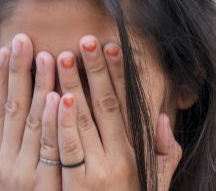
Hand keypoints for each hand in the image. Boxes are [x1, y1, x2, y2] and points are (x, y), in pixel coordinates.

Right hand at [0, 34, 62, 189]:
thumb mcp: (22, 170)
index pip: (1, 108)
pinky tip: (60, 97)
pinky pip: (52, 147)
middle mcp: (8, 162)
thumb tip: (14, 107)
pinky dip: (54, 121)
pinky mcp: (48, 184)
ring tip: (48, 55)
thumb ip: (18, 140)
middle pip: (14, 108)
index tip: (8, 47)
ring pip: (33, 122)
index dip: (4, 77)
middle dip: (19, 71)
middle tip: (24, 38)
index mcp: (2, 156)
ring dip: (40, 86)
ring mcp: (26, 174)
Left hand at [55, 36, 182, 190]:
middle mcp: (116, 160)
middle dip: (92, 71)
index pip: (124, 105)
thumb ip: (163, 154)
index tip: (111, 46)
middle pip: (102, 106)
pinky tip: (52, 98)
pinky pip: (64, 148)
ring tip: (57, 57)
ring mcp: (93, 173)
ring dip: (68, 86)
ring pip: (79, 121)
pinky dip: (58, 121)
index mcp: (133, 154)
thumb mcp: (154, 185)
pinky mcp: (73, 186)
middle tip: (83, 40)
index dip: (118, 75)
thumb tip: (162, 118)